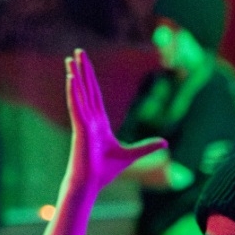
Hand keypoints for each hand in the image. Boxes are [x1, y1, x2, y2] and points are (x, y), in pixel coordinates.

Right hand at [64, 49, 165, 193]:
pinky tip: (71, 78)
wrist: (92, 182)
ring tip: (70, 59)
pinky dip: (73, 92)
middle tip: (78, 52)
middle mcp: (89, 119)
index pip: (95, 95)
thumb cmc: (106, 171)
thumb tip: (165, 143)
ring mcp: (83, 122)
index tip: (86, 64)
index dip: (91, 79)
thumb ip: (147, 147)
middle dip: (83, 70)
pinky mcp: (80, 128)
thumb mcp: (132, 154)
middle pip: (87, 89)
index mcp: (99, 123)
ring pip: (79, 94)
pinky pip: (76, 106)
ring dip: (75, 76)